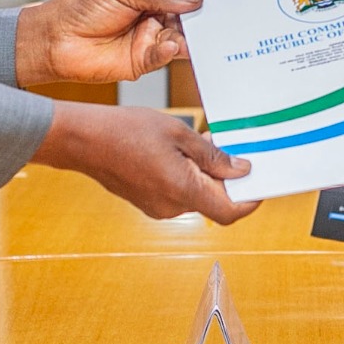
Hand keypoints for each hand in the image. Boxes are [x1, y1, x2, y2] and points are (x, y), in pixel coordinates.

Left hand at [15, 0, 196, 84]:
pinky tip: (170, 46)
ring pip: (178, 41)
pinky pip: (162, 58)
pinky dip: (169, 52)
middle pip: (184, 21)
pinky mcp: (141, 63)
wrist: (55, 39)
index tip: (212, 0)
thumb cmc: (81, 8)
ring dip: (188, 39)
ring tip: (196, 37)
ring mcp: (147, 41)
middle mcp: (151, 19)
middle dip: (198, 22)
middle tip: (214, 21)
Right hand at [34, 102, 258, 224]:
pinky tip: (181, 149)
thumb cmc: (125, 131)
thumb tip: (240, 170)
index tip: (260, 182)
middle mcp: (171, 207)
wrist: (82, 139)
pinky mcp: (147, 201)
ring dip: (205, 173)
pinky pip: (177, 192)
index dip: (250, 200)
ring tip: (201, 140)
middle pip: (214, 201)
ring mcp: (157, 207)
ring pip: (195, 194)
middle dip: (226, 176)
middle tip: (230, 146)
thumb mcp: (178, 133)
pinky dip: (186, 175)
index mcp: (183, 190)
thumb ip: (212, 156)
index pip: (230, 212)